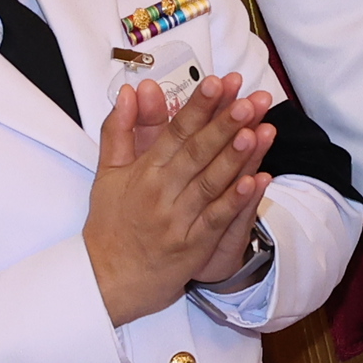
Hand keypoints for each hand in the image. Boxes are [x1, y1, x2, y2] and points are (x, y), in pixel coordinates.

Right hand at [84, 74, 275, 326]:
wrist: (105, 280)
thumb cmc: (109, 225)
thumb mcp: (107, 174)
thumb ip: (118, 131)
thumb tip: (127, 92)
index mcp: (143, 172)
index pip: (174, 133)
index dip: (197, 107)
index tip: (217, 82)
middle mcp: (161, 193)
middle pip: (197, 153)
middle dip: (224, 124)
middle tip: (249, 100)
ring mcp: (178, 220)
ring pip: (211, 183)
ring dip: (236, 157)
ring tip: (257, 130)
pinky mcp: (193, 246)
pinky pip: (217, 219)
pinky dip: (236, 200)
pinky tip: (257, 180)